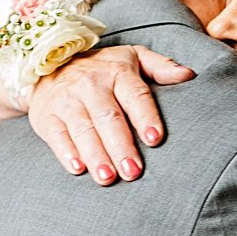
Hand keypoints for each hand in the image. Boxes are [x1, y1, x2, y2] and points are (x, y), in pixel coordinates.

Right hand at [26, 46, 193, 184]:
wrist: (48, 64)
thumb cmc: (102, 69)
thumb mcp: (132, 57)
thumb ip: (161, 66)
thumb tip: (189, 75)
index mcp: (117, 72)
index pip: (135, 95)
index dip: (145, 116)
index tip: (155, 139)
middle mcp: (90, 84)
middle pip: (108, 117)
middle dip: (121, 146)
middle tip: (133, 172)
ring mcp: (67, 100)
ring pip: (83, 129)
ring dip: (96, 155)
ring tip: (108, 178)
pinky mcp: (46, 115)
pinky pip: (56, 135)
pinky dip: (66, 152)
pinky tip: (78, 169)